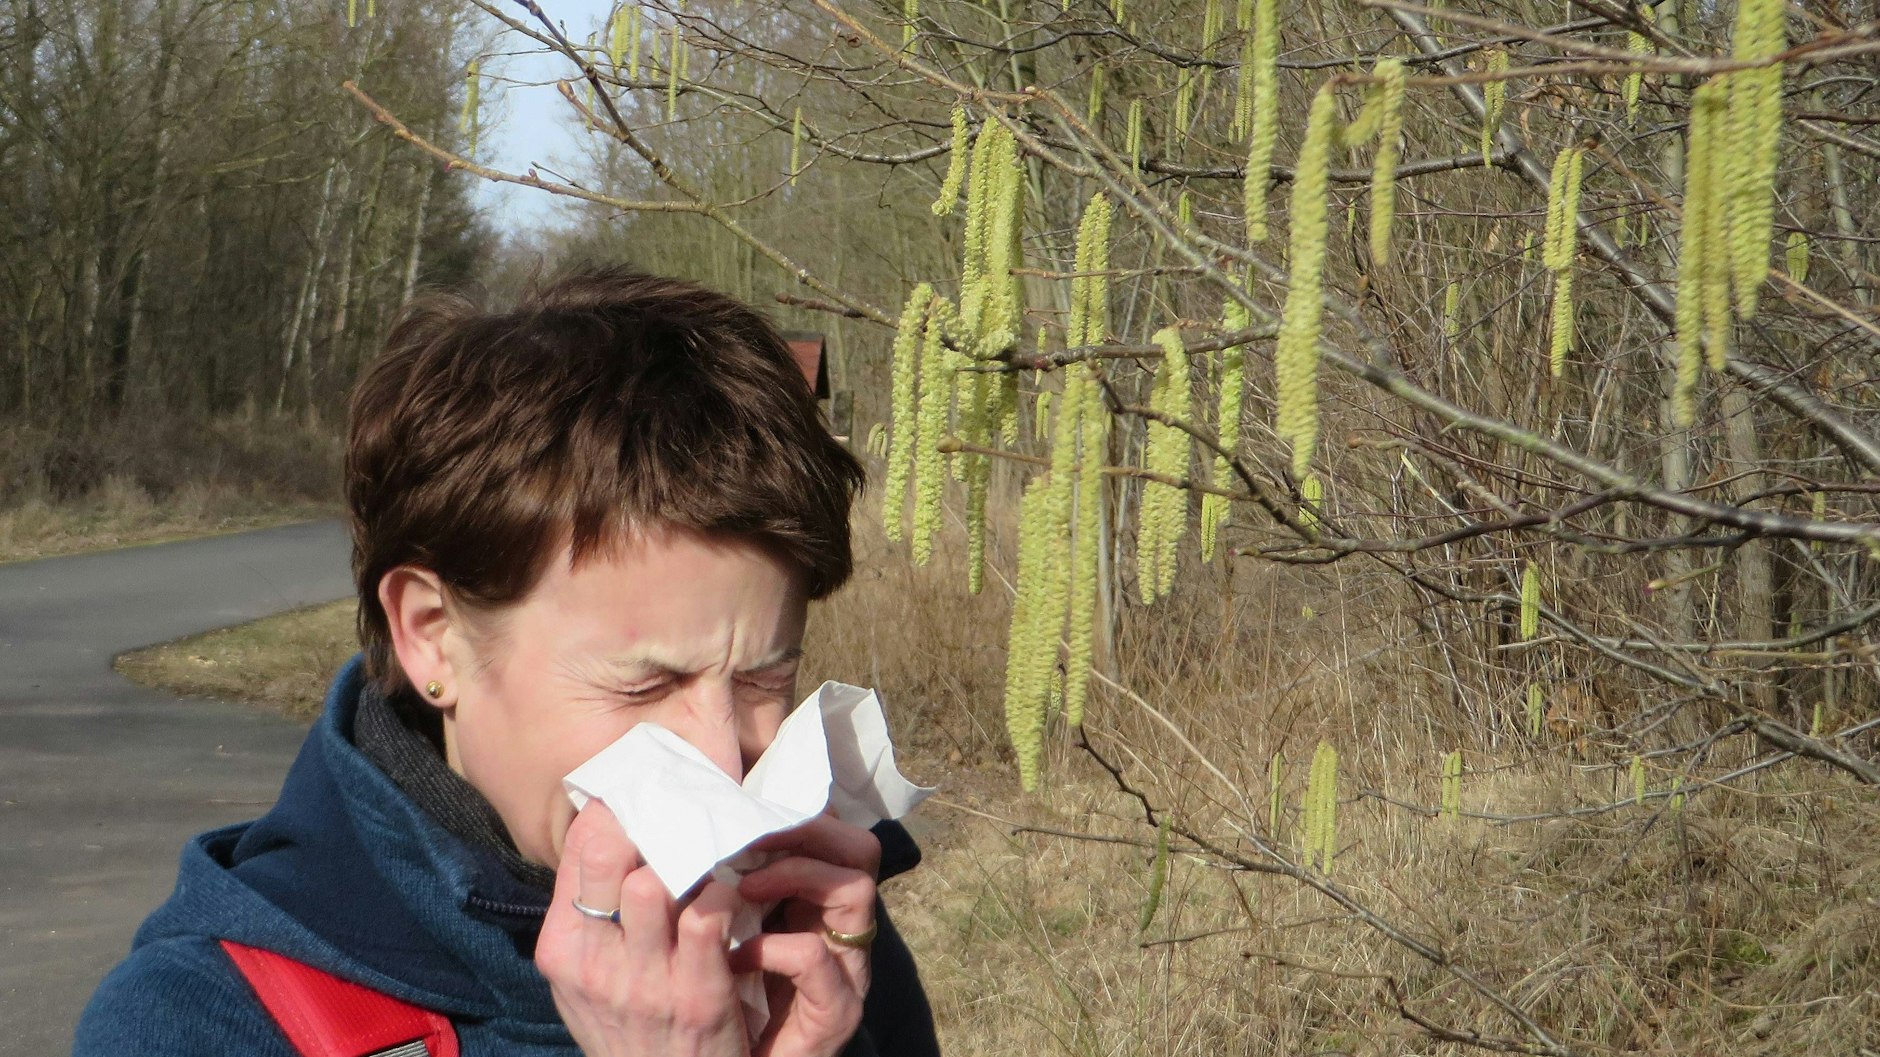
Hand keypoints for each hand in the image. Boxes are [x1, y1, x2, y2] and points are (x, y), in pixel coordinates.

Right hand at [538, 802, 748, 1056]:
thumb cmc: (626, 1021)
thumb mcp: (585, 972)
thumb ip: (588, 907)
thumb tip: (607, 818)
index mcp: (563, 947)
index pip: (583, 846)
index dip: (620, 807)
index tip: (649, 792)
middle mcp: (596, 963)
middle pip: (614, 855)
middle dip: (653, 825)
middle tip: (683, 816)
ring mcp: (645, 981)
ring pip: (659, 881)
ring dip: (693, 860)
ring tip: (711, 857)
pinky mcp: (697, 995)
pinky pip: (709, 915)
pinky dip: (725, 895)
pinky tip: (731, 896)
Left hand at [734, 815, 881, 1056]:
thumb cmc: (729, 1012)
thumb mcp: (726, 937)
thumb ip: (724, 889)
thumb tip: (688, 825)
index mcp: (820, 907)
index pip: (836, 833)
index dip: (799, 811)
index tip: (744, 806)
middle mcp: (845, 932)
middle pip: (860, 848)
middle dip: (803, 828)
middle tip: (747, 833)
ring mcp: (849, 971)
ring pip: (854, 886)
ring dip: (792, 874)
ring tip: (740, 888)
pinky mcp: (837, 1011)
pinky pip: (815, 956)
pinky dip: (772, 948)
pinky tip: (737, 958)